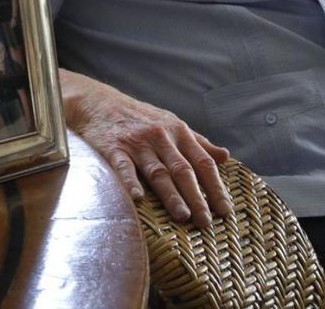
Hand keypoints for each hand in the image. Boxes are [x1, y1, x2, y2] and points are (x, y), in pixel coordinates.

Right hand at [63, 70, 231, 228]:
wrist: (99, 102)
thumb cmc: (140, 117)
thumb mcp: (171, 123)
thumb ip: (198, 142)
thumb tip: (225, 157)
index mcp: (178, 132)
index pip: (202, 162)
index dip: (215, 187)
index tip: (224, 210)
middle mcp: (161, 137)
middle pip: (183, 170)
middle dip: (196, 197)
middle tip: (206, 222)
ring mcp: (137, 143)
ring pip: (158, 172)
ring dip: (171, 195)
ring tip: (183, 216)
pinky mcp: (114, 148)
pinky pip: (124, 167)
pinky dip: (131, 182)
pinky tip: (138, 199)